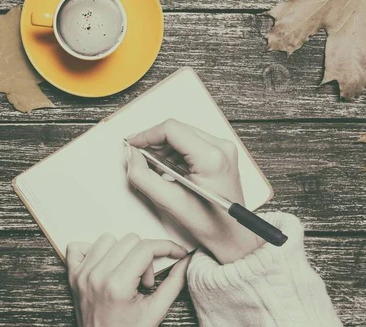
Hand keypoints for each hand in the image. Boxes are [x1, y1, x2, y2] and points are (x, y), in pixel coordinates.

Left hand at [67, 233, 189, 326]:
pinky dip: (92, 251)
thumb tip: (186, 261)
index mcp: (117, 285)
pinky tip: (104, 265)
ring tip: (125, 274)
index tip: (176, 252)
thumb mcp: (155, 312)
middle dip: (144, 257)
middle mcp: (96, 276)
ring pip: (107, 239)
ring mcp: (82, 274)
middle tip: (144, 280)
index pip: (146, 248)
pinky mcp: (72, 275)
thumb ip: (173, 284)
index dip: (166, 247)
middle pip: (129, 240)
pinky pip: (77, 246)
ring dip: (121, 252)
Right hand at [126, 119, 261, 263]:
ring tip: (155, 168)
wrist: (233, 237)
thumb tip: (132, 155)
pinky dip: (175, 152)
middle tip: (139, 158)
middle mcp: (221, 147)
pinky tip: (168, 169)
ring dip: (164, 148)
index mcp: (211, 158)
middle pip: (177, 129)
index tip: (132, 145)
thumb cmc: (210, 224)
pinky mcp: (222, 153)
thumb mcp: (169, 202)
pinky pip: (191, 142)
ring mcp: (223, 149)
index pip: (171, 129)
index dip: (146, 135)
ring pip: (183, 134)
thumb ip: (143, 176)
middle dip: (154, 142)